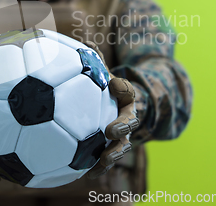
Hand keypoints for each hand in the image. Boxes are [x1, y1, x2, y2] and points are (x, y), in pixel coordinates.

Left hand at [83, 41, 139, 178]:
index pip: (128, 91)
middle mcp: (128, 117)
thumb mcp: (102, 74)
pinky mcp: (112, 149)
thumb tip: (85, 41)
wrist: (118, 110)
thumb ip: (95, 61)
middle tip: (111, 130)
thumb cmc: (106, 90)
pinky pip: (108, 159)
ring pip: (123, 146)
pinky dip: (100, 167)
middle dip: (123, 127)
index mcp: (126, 97)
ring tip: (102, 162)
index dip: (123, 88)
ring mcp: (122, 135)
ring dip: (114, 154)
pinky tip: (87, 175)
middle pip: (130, 123)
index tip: (115, 84)